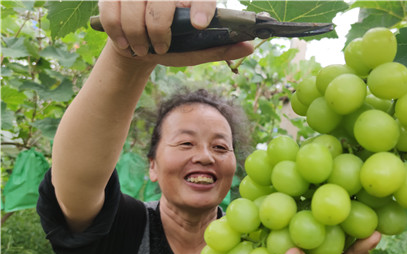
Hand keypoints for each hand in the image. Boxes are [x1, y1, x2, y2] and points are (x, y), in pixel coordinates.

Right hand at [98, 0, 253, 66]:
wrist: (138, 44)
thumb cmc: (172, 45)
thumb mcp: (196, 50)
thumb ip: (219, 48)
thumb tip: (249, 47)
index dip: (202, 5)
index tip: (201, 24)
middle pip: (162, 1)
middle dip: (159, 28)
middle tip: (161, 48)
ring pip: (134, 6)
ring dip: (137, 34)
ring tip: (142, 49)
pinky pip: (111, 11)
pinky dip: (117, 32)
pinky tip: (124, 43)